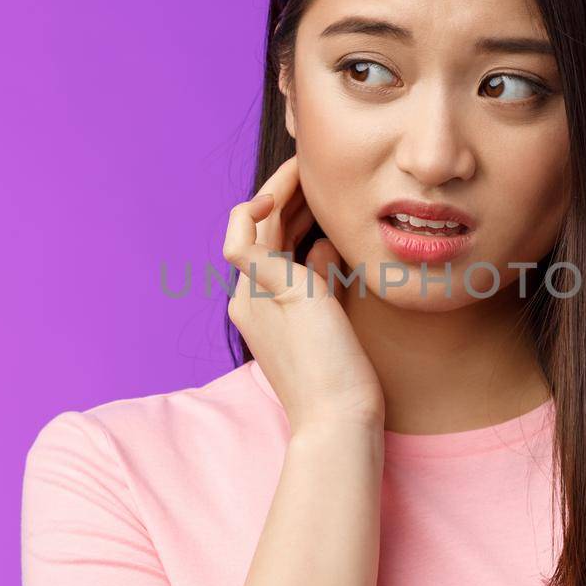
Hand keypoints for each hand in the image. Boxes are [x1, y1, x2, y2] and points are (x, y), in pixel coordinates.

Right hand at [223, 155, 384, 436]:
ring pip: (250, 225)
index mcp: (263, 308)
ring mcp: (254, 296)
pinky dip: (257, 209)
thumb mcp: (332, 317)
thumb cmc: (343, 379)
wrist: (340, 419)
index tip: (320, 194)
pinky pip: (243, 238)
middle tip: (315, 169)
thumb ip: (324, 278)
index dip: (291, 212)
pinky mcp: (268, 292)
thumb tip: (327, 243)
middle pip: (260, 230)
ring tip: (306, 166)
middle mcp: (249, 300)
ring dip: (276, 191)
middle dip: (286, 195)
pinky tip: (283, 193)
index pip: (270, 245)